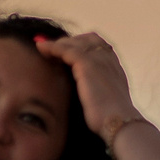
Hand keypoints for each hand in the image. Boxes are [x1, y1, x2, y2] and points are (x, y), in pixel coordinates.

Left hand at [33, 32, 142, 147]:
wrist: (118, 121)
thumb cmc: (111, 118)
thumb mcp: (106, 100)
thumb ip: (98, 91)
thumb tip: (88, 97)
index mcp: (114, 66)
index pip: (98, 45)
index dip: (82, 44)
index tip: (66, 50)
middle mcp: (108, 58)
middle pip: (87, 39)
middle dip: (69, 41)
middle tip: (51, 48)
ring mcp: (98, 59)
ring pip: (75, 43)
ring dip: (58, 43)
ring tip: (42, 47)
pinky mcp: (88, 65)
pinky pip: (66, 49)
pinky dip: (53, 47)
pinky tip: (42, 49)